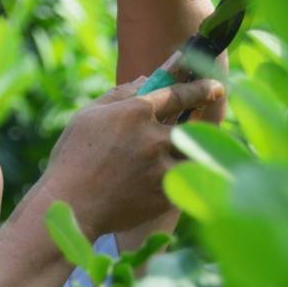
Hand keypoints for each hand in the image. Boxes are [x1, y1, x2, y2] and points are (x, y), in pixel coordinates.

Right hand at [39, 77, 225, 236]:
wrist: (71, 206)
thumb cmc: (73, 158)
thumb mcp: (88, 116)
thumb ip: (119, 95)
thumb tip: (145, 80)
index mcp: (135, 112)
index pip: (179, 94)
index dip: (201, 88)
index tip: (216, 87)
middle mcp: (154, 138)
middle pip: (192, 128)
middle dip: (199, 129)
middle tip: (199, 130)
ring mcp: (161, 167)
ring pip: (192, 157)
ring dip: (190, 156)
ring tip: (179, 160)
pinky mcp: (164, 194)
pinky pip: (182, 181)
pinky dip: (178, 179)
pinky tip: (161, 184)